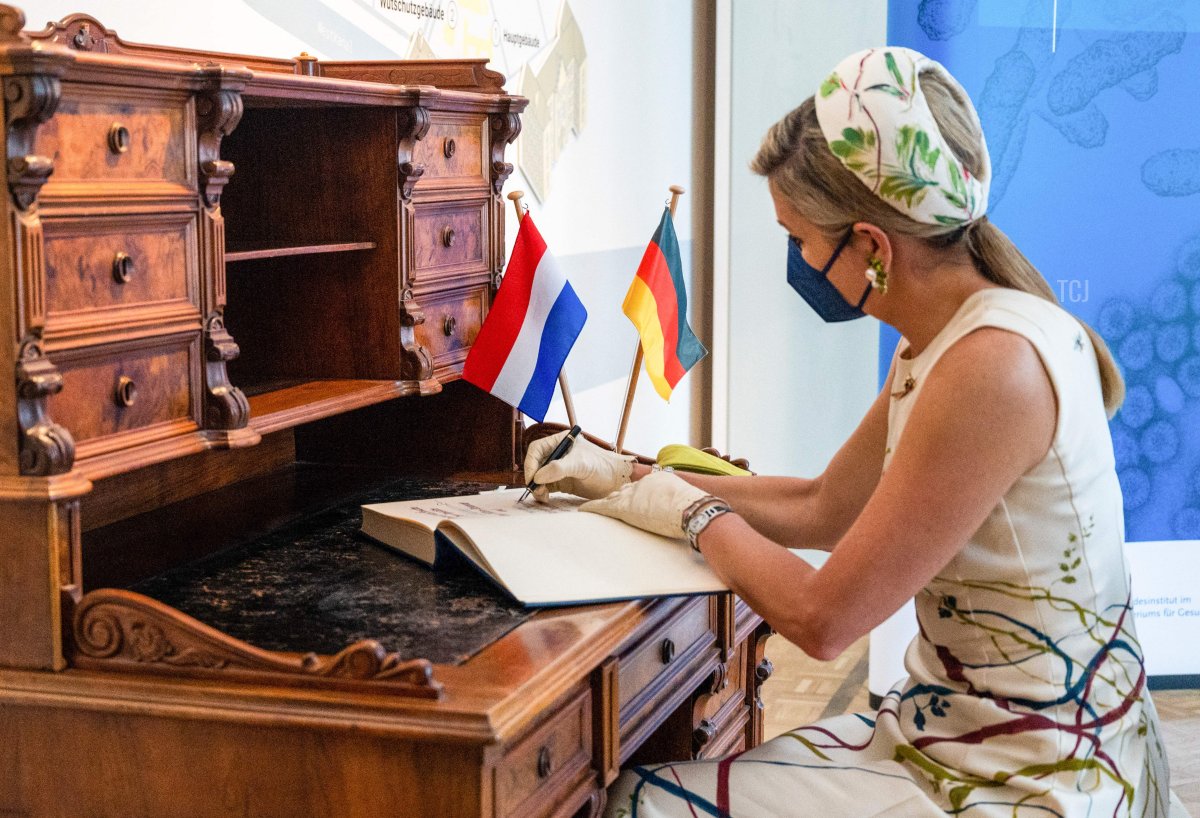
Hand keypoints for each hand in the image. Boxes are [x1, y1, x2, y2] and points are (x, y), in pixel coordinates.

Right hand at [524, 430, 636, 500]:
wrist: (616, 482)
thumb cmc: (603, 466)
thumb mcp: (581, 464)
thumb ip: (559, 468)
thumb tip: (538, 477)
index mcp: (561, 441)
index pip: (537, 449)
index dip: (531, 463)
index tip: (532, 478)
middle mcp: (558, 453)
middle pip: (535, 464)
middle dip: (533, 477)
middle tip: (536, 489)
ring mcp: (558, 468)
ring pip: (538, 477)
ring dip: (537, 487)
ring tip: (542, 495)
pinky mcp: (561, 482)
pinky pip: (545, 487)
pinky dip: (542, 492)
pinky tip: (545, 497)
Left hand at [580, 471, 711, 538]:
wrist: (694, 511)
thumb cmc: (698, 512)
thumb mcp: (691, 502)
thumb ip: (684, 505)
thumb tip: (694, 515)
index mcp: (660, 479)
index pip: (642, 486)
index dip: (637, 494)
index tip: (634, 500)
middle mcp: (644, 482)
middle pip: (625, 489)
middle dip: (618, 496)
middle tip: (610, 502)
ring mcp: (634, 493)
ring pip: (613, 497)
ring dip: (604, 503)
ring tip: (593, 507)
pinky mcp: (625, 507)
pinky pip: (603, 506)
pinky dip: (592, 508)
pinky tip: (582, 510)